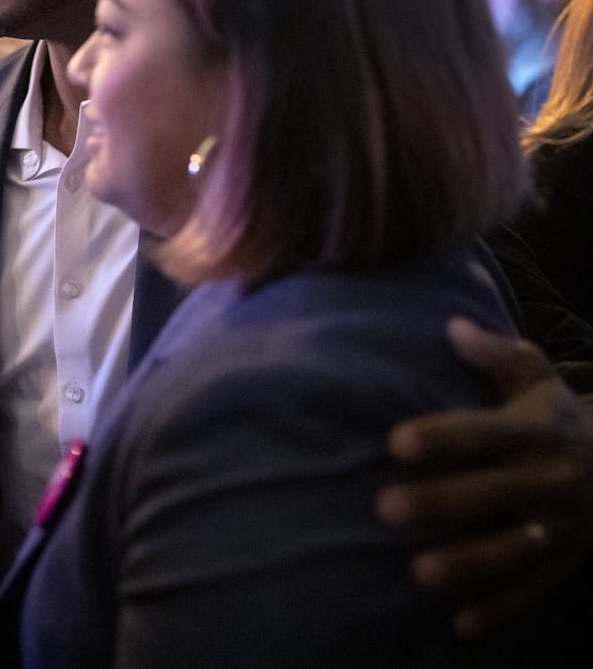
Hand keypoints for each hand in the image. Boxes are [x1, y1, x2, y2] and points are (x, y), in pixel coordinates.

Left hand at [376, 318, 592, 637]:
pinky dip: (501, 610)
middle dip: (442, 501)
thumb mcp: (537, 379)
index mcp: (538, 431)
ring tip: (420, 572)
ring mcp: (562, 525)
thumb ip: (497, 355)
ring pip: (515, 547)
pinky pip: (535, 589)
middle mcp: (552, 479)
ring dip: (470, 563)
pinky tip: (461, 625)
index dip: (441, 437)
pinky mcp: (566, 562)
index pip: (484, 432)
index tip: (394, 442)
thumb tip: (453, 327)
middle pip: (493, 492)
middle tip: (385, 508)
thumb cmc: (555, 417)